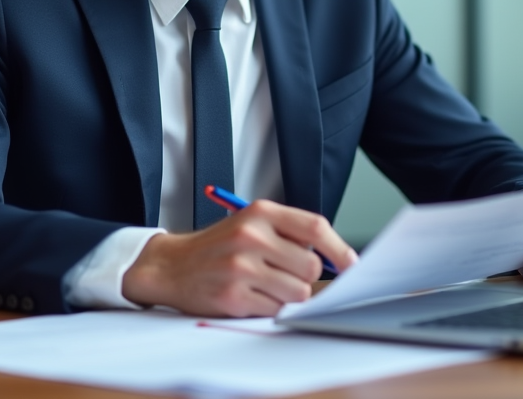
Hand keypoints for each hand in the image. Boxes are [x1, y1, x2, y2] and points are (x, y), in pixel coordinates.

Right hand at [120, 200, 357, 316]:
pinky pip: (275, 309)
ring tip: (265, 284)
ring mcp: (241, 266)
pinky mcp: (233, 296)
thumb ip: (290, 234)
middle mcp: (251, 236)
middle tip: (284, 273)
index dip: (339, 248)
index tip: (351, 264)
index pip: (315, 227)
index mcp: (260, 212)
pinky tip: (251, 295)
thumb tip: (336, 259)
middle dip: (305, 276)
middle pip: (310, 266)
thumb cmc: (219, 246)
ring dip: (288, 295)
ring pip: (297, 292)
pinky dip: (269, 307)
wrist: (172, 265)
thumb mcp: (252, 223)